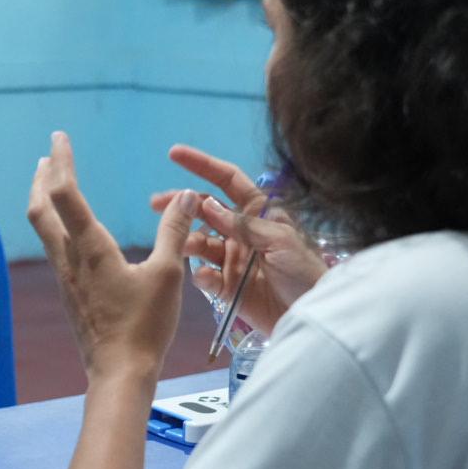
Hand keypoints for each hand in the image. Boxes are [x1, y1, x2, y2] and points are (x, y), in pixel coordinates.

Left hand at [29, 131, 200, 382]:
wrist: (119, 373)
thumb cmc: (145, 326)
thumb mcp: (169, 274)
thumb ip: (175, 231)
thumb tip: (186, 195)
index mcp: (91, 249)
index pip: (64, 193)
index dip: (60, 161)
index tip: (58, 138)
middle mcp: (69, 259)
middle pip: (41, 209)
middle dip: (42, 178)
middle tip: (47, 156)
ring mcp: (65, 278)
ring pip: (43, 230)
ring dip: (44, 200)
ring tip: (50, 184)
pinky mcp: (69, 293)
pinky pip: (54, 248)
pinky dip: (54, 225)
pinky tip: (68, 231)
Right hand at [148, 144, 325, 336]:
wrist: (311, 314)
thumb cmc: (304, 271)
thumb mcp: (279, 241)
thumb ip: (243, 224)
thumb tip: (208, 204)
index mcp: (258, 213)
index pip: (227, 181)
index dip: (203, 165)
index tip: (174, 154)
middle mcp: (242, 232)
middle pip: (205, 211)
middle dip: (181, 206)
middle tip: (156, 205)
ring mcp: (233, 259)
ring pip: (200, 243)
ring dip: (189, 242)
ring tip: (181, 245)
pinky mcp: (228, 287)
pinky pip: (206, 276)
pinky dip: (202, 276)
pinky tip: (205, 277)